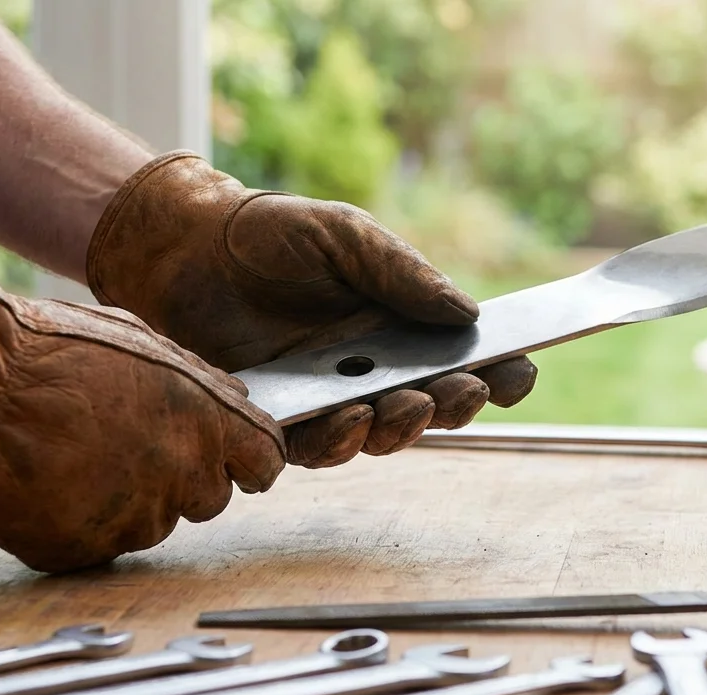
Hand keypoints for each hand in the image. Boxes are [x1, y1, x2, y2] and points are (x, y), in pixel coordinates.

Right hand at [0, 241, 284, 571]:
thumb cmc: (45, 349)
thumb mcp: (140, 341)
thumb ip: (198, 383)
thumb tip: (233, 403)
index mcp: (205, 419)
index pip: (266, 463)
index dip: (246, 460)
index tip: (228, 458)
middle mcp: (178, 475)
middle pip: (209, 500)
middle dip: (182, 478)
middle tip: (128, 446)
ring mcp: (130, 519)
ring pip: (152, 523)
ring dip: (129, 500)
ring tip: (74, 457)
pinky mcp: (80, 551)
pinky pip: (99, 544)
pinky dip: (80, 523)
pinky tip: (48, 484)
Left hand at [86, 152, 537, 467]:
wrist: (187, 245)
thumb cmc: (274, 234)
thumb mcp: (348, 236)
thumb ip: (403, 275)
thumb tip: (467, 314)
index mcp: (400, 328)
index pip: (463, 362)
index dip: (498, 375)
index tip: (519, 374)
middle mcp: (370, 371)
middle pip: (429, 409)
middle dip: (453, 407)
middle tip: (459, 393)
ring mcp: (325, 399)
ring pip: (376, 437)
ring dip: (398, 430)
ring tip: (403, 407)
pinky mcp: (277, 420)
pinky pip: (312, 448)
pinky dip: (334, 441)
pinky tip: (345, 419)